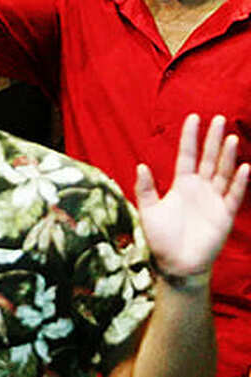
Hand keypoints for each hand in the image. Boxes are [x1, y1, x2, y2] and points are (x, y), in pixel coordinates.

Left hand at [137, 114, 247, 280]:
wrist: (176, 264)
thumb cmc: (160, 238)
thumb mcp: (148, 210)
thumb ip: (145, 189)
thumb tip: (141, 165)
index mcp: (181, 184)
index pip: (186, 154)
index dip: (190, 136)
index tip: (193, 117)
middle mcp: (199, 188)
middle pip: (208, 158)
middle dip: (212, 139)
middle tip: (218, 118)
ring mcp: (213, 200)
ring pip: (222, 172)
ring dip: (227, 156)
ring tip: (231, 137)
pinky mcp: (224, 215)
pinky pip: (233, 195)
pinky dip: (240, 182)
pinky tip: (245, 167)